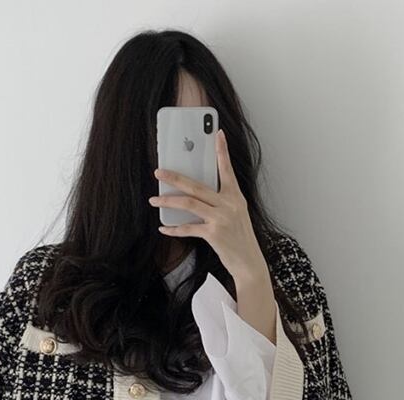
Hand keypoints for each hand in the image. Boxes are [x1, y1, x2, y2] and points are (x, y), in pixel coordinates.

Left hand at [149, 129, 268, 284]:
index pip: (227, 169)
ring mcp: (221, 218)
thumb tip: (195, 195)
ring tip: (154, 200)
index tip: (217, 134)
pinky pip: (189, 228)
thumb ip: (220, 202)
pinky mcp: (214, 234)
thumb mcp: (236, 214)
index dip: (222, 151)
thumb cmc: (240, 238)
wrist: (249, 262)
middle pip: (196, 186)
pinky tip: (164, 228)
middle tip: (159, 172)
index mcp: (235, 197)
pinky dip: (174, 229)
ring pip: (189, 203)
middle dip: (175, 178)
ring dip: (168, 201)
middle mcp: (229, 204)